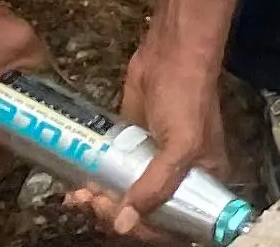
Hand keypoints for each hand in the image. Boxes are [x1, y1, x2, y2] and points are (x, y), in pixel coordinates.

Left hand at [82, 29, 229, 236]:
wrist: (170, 50)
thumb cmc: (186, 96)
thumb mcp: (181, 143)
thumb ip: (156, 185)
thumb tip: (124, 224)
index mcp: (202, 181)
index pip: (175, 224)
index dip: (145, 229)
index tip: (119, 218)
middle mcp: (178, 178)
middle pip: (145, 215)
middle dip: (116, 214)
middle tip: (94, 201)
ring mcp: (152, 163)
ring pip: (125, 199)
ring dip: (100, 204)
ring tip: (80, 196)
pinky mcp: (130, 147)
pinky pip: (112, 176)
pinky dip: (94, 185)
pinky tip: (77, 187)